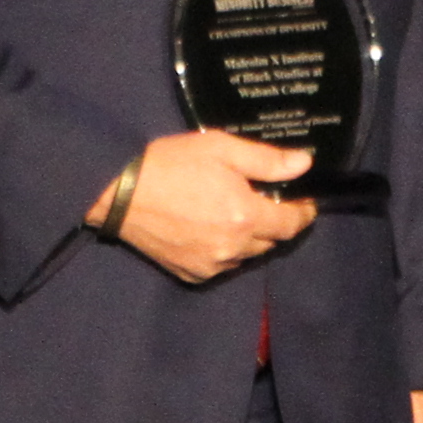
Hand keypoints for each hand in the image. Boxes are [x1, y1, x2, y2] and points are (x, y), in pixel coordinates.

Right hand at [96, 128, 317, 283]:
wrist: (118, 193)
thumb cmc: (169, 164)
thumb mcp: (220, 149)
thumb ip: (266, 160)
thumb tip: (303, 164)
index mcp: (245, 217)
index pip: (292, 225)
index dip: (303, 213)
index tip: (304, 202)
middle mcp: (233, 248)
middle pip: (270, 241)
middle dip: (272, 222)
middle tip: (259, 199)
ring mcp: (211, 265)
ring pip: (246, 255)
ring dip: (248, 237)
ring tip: (231, 212)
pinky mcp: (190, 273)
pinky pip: (221, 265)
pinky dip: (224, 250)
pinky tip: (207, 228)